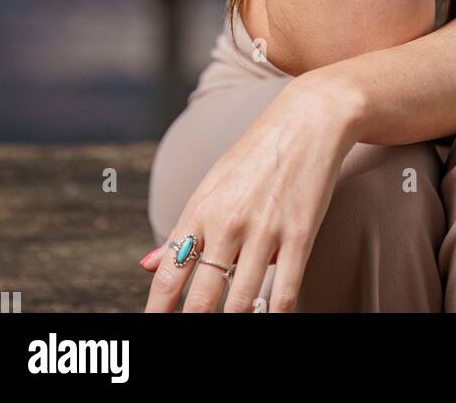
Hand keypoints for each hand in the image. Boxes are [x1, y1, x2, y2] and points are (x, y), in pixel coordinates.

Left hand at [140, 71, 363, 312]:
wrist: (308, 119)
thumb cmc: (257, 153)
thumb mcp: (212, 184)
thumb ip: (182, 230)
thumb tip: (146, 266)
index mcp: (201, 209)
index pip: (169, 275)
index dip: (157, 312)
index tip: (153, 330)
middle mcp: (228, 222)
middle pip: (201, 299)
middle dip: (194, 324)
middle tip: (191, 335)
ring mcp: (264, 230)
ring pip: (241, 303)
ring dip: (234, 323)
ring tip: (231, 326)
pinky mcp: (299, 235)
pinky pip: (283, 293)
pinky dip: (274, 316)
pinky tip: (269, 320)